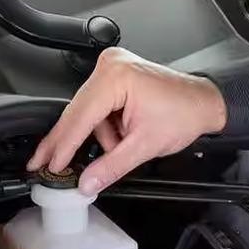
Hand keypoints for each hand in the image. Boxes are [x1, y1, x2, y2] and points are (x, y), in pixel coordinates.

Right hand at [26, 47, 227, 194]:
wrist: (204, 102)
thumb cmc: (184, 113)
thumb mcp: (145, 146)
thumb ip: (111, 166)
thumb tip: (87, 182)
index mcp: (116, 77)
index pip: (81, 116)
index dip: (64, 144)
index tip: (50, 163)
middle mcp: (110, 66)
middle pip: (78, 111)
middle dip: (70, 141)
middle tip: (44, 162)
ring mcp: (112, 68)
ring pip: (88, 112)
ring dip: (99, 136)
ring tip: (123, 144)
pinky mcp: (116, 75)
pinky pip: (98, 106)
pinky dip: (105, 126)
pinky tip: (120, 134)